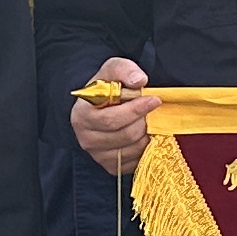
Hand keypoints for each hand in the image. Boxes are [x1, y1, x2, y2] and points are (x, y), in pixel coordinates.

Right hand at [73, 56, 156, 173]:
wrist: (102, 103)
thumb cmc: (108, 86)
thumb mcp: (113, 69)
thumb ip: (125, 70)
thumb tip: (139, 81)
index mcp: (82, 115)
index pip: (111, 119)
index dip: (135, 110)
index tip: (154, 100)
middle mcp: (86, 139)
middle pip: (125, 135)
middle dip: (144, 122)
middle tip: (152, 110)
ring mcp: (98, 156)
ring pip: (132, 149)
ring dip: (146, 134)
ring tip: (148, 121)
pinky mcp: (111, 167)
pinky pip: (134, 162)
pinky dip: (145, 149)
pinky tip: (145, 134)